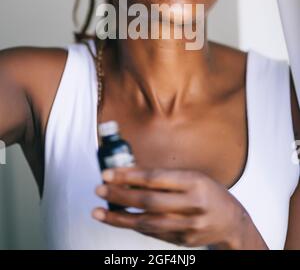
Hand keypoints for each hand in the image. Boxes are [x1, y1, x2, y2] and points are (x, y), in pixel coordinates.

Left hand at [92, 166, 253, 248]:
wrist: (232, 223)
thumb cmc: (209, 192)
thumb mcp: (193, 176)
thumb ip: (166, 177)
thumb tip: (130, 174)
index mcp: (195, 182)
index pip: (156, 178)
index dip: (129, 176)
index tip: (109, 173)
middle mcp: (192, 205)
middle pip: (148, 201)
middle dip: (119, 195)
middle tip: (99, 190)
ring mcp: (187, 226)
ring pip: (146, 222)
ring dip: (119, 217)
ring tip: (98, 211)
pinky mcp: (182, 241)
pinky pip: (152, 233)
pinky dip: (133, 226)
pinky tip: (118, 220)